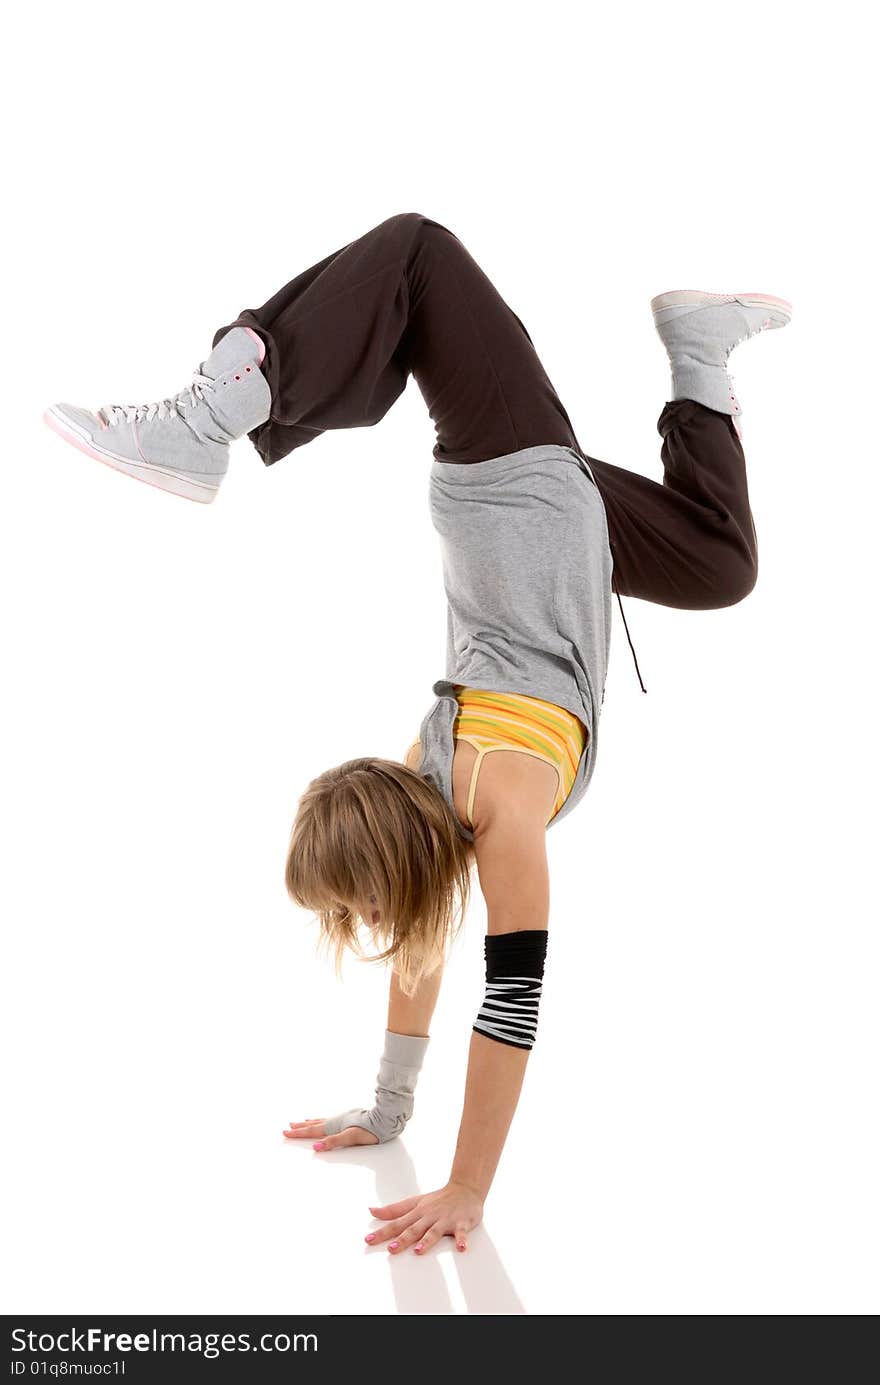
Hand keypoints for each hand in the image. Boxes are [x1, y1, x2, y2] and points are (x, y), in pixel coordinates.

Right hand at [283, 1117, 378, 1150]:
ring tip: (301, 1122)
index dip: (298, 1133)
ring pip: (320, 1121)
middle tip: (288, 1127)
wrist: (383, 1119)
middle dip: (300, 1127)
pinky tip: (324, 1121)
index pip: (311, 1131)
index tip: (285, 1132)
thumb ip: (333, 1142)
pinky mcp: (348, 1118)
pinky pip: (328, 1119)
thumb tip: (316, 1147)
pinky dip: (321, 1120)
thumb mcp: (351, 1138)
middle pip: (313, 1124)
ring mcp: (341, 1119)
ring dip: (309, 1122)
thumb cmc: (369, 1130)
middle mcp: (335, 1121)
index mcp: (333, 1126)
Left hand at [365, 1181, 483, 1254]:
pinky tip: (461, 1248)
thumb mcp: (414, 1202)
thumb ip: (393, 1210)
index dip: (383, 1232)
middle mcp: (429, 1216)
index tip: (368, 1240)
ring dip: (427, 1241)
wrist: (465, 1188)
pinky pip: (462, 1233)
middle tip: (391, 1249)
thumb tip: (371, 1211)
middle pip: (414, 1229)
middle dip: (402, 1239)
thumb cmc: (438, 1199)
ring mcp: (445, 1220)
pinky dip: (462, 1240)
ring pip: (435, 1232)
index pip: (397, 1223)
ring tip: (419, 1251)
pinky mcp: (462, 1223)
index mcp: (417, 1213)